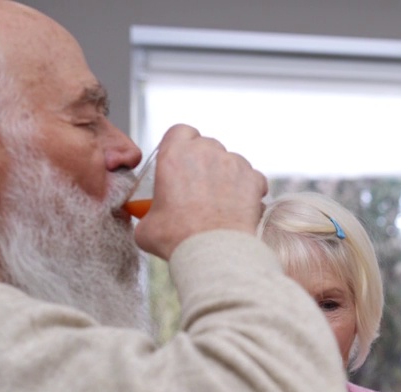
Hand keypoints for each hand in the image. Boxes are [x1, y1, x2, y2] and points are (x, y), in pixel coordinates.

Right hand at [134, 124, 268, 258]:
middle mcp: (206, 152)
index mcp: (175, 154)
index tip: (182, 162)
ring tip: (220, 202)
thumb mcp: (146, 226)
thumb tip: (149, 219)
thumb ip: (148, 213)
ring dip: (227, 175)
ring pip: (231, 160)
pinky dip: (248, 189)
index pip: (181, 131)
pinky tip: (238, 208)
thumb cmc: (178, 238)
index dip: (182, 145)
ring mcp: (233, 163)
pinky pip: (252, 177)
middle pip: (208, 145)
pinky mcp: (254, 178)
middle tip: (201, 188)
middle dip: (205, 162)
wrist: (213, 251)